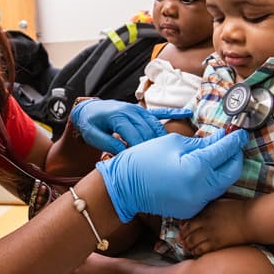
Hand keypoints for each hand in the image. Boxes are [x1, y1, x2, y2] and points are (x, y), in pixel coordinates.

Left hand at [71, 99, 191, 153]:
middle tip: (163, 162)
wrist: (88, 109)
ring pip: (155, 125)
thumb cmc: (90, 124)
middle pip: (148, 131)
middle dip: (154, 147)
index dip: (141, 150)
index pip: (135, 135)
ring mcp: (138, 110)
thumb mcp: (93, 136)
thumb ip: (108, 143)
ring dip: (164, 138)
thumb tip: (124, 152)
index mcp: (118, 116)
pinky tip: (186, 114)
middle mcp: (131, 111)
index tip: (146, 163)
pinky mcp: (142, 111)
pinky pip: (160, 112)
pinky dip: (173, 113)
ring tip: (174, 150)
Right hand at [96, 129, 247, 222]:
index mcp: (197, 168)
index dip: (235, 140)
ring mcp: (197, 202)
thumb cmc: (145, 160)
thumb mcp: (173, 144)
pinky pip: (210, 194)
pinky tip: (203, 171)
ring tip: (218, 154)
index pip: (226, 151)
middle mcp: (201, 189)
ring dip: (224, 169)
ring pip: (223, 184)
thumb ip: (201, 142)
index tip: (239, 132)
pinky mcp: (192, 209)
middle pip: (232, 171)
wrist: (124, 186)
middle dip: (234, 156)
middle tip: (231, 143)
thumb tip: (220, 139)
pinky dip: (211, 181)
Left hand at [179, 197, 250, 255]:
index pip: (187, 222)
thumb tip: (196, 208)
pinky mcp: (217, 244)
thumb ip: (206, 207)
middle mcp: (205, 225)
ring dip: (187, 245)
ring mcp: (211, 236)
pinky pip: (202, 250)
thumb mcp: (218, 203)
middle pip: (188, 233)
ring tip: (186, 246)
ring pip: (192, 243)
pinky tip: (194, 251)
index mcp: (205, 214)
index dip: (182, 227)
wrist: (250, 220)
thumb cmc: (236, 209)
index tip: (181, 228)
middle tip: (180, 239)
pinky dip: (195, 251)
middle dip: (182, 237)